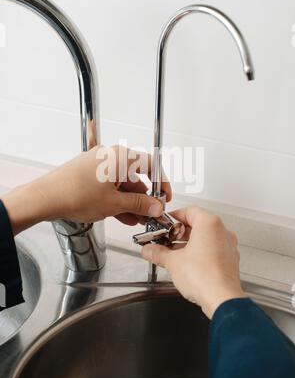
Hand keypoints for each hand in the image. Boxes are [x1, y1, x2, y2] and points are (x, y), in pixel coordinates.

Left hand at [2, 145, 170, 234]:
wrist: (45, 198)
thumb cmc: (75, 193)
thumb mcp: (115, 203)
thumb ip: (140, 204)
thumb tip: (155, 206)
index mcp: (119, 157)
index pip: (150, 165)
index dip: (161, 183)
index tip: (165, 197)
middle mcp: (109, 157)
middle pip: (135, 176)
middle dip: (144, 198)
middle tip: (151, 214)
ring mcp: (97, 166)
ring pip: (122, 184)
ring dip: (131, 202)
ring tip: (138, 220)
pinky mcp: (88, 176)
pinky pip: (109, 187)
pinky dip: (117, 201)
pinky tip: (124, 217)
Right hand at [141, 206, 244, 318]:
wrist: (221, 300)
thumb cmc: (204, 277)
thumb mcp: (172, 262)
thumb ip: (158, 253)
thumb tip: (149, 250)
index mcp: (209, 224)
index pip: (189, 211)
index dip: (173, 217)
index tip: (163, 224)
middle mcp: (222, 232)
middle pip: (197, 224)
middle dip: (178, 232)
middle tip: (164, 239)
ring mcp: (228, 246)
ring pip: (205, 238)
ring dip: (188, 243)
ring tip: (172, 253)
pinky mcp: (229, 260)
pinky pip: (212, 249)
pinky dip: (199, 252)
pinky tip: (186, 263)